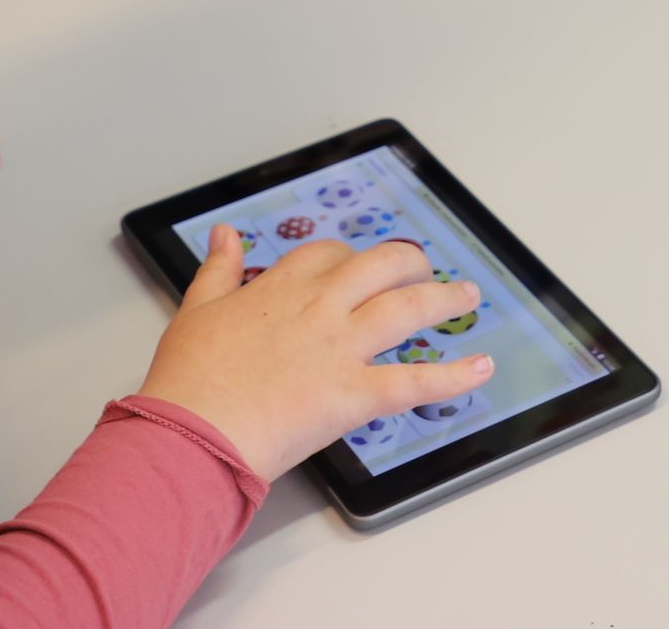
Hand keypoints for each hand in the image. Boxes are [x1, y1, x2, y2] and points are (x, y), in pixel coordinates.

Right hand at [140, 226, 491, 479]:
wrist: (192, 433)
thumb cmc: (188, 381)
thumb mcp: (196, 311)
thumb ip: (217, 270)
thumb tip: (224, 234)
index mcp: (280, 289)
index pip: (327, 255)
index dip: (347, 258)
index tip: (355, 265)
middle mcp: (319, 309)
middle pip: (380, 267)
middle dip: (409, 263)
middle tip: (424, 269)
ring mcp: (341, 350)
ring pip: (406, 310)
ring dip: (442, 299)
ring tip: (466, 296)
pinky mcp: (355, 395)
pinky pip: (414, 382)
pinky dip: (453, 376)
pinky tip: (479, 368)